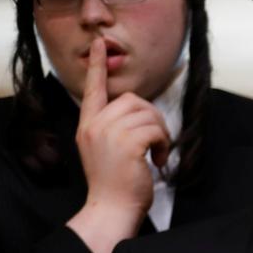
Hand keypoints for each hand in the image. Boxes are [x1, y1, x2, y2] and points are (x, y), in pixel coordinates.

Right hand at [66, 36, 172, 252]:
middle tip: (157, 141)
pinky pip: (155, 130)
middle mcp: (94, 125)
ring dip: (161, 133)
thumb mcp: (106, 150)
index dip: (97, 66)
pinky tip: (159, 161)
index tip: (100, 45)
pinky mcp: (127, 143)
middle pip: (132, 99)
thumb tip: (138, 113)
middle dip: (152, 117)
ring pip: (147, 114)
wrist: (110, 208)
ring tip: (157, 154)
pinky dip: (164, 144)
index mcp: (87, 125)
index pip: (92, 89)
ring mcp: (109, 132)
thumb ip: (114, 128)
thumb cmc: (114, 184)